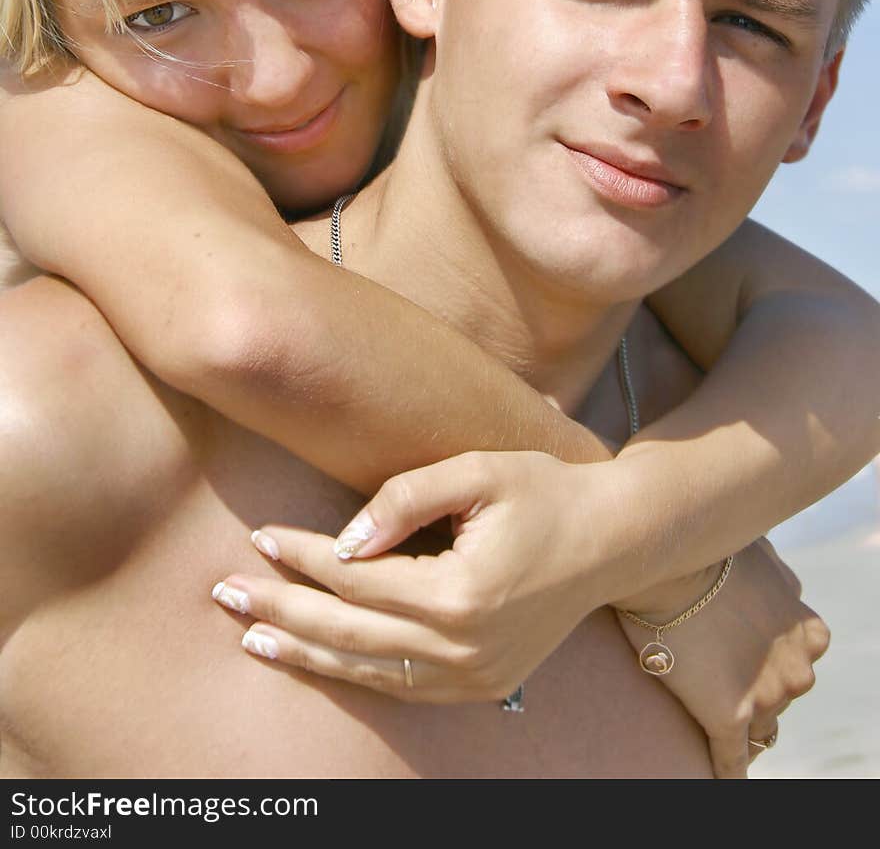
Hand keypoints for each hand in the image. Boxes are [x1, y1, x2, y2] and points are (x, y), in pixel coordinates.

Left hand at [211, 450, 614, 702]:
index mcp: (462, 594)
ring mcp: (476, 676)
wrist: (614, 539)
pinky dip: (354, 671)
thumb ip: (406, 498)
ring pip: (370, 671)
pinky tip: (318, 655)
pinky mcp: (485, 685)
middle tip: (225, 594)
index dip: (303, 558)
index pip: (357, 581)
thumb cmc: (544, 491)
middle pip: (350, 634)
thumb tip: (344, 542)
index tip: (259, 537)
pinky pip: (403, 687)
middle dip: (283, 612)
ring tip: (253, 636)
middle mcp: (465, 648)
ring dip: (308, 652)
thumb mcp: (478, 471)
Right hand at [615, 538, 829, 778]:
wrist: (669, 562)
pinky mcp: (728, 718)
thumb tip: (784, 587)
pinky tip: (720, 778)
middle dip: (757, 690)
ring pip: (760, 728)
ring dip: (741, 724)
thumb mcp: (763, 554)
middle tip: (718, 674)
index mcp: (807, 630)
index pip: (799, 662)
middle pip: (782, 697)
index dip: (772, 661)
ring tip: (711, 715)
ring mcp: (765, 696)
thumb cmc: (709, 549)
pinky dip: (729, 772)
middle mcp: (796, 668)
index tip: (747, 657)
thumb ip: (779, 579)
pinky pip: (732, 760)